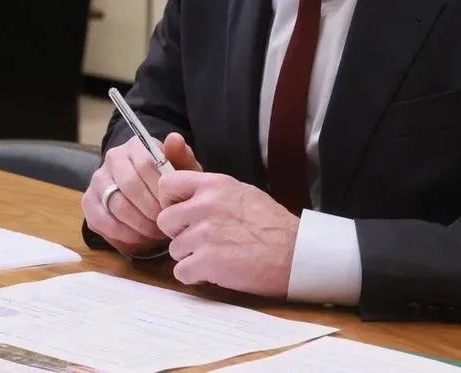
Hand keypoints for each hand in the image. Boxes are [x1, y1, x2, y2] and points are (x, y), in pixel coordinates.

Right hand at [82, 133, 200, 256]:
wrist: (148, 192)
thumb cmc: (168, 180)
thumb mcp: (181, 168)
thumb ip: (181, 155)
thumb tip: (174, 139)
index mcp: (135, 145)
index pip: (146, 165)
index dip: (160, 190)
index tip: (173, 206)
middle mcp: (112, 158)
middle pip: (130, 186)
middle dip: (151, 210)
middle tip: (165, 223)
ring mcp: (97, 180)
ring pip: (117, 206)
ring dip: (140, 225)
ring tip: (156, 232)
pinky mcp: (88, 202)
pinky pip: (103, 222)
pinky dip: (124, 235)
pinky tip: (140, 238)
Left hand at [156, 171, 297, 297]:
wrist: (295, 253)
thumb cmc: (273, 226)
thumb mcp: (242, 193)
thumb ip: (212, 193)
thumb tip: (187, 197)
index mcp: (215, 185)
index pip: (168, 184)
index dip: (170, 202)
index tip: (182, 214)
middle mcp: (205, 205)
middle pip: (164, 220)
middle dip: (179, 233)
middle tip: (200, 241)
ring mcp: (204, 234)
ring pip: (173, 249)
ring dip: (190, 256)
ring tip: (215, 257)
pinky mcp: (206, 262)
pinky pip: (181, 272)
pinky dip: (195, 276)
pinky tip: (214, 273)